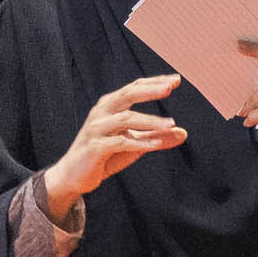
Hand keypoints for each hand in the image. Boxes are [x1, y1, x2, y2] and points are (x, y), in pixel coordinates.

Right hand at [47, 74, 186, 205]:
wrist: (74, 176)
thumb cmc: (105, 156)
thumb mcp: (134, 145)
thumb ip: (156, 137)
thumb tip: (184, 133)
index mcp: (110, 106)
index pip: (134, 88)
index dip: (154, 82)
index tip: (176, 80)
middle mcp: (102, 112)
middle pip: (127, 94)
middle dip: (149, 90)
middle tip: (170, 87)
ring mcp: (96, 129)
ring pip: (126, 118)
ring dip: (150, 121)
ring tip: (171, 124)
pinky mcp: (95, 147)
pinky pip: (120, 142)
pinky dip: (139, 142)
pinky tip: (156, 144)